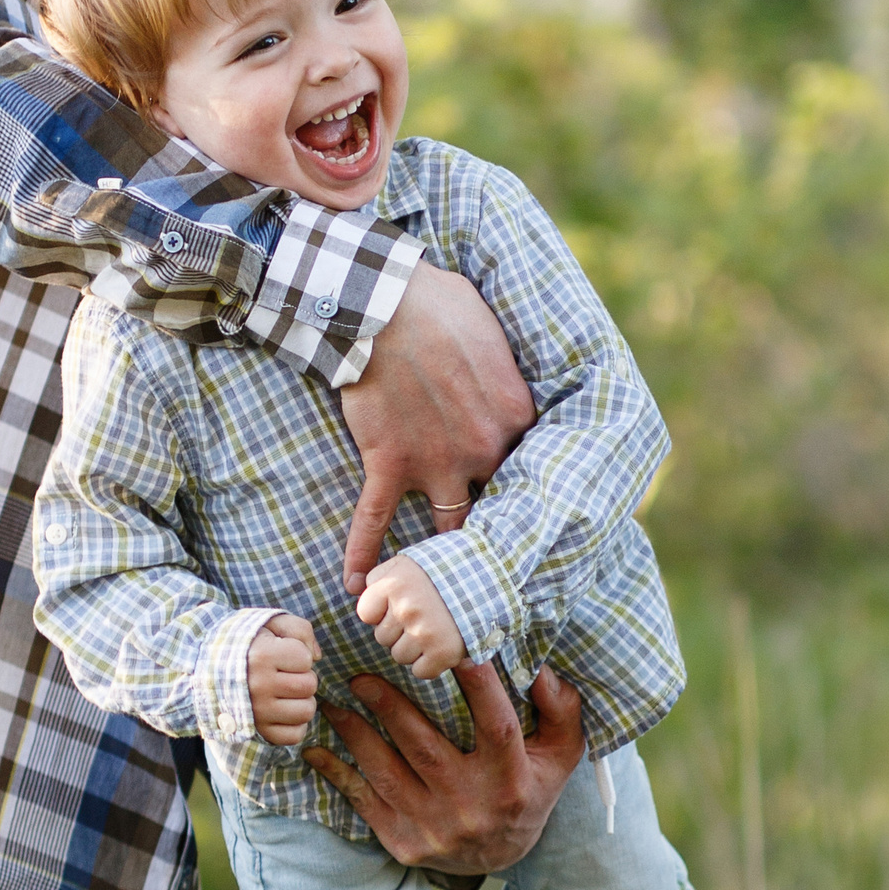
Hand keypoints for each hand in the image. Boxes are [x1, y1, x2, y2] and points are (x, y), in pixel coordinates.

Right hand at [246, 612, 320, 747]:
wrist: (206, 671)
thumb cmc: (246, 645)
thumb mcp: (269, 624)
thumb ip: (300, 629)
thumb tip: (317, 657)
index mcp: (261, 656)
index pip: (305, 658)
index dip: (299, 654)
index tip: (282, 654)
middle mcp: (259, 686)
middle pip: (309, 686)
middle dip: (302, 677)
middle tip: (285, 674)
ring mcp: (258, 712)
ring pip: (306, 711)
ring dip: (301, 701)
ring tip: (285, 692)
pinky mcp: (259, 732)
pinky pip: (295, 735)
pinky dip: (294, 724)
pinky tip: (283, 711)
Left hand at [304, 662, 583, 872]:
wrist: (499, 858)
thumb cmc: (528, 788)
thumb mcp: (559, 755)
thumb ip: (560, 710)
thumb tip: (541, 669)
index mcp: (511, 781)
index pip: (497, 727)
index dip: (478, 688)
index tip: (455, 650)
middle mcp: (472, 807)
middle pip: (424, 747)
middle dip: (388, 706)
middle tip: (360, 674)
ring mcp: (434, 828)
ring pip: (386, 772)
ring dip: (354, 734)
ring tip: (333, 703)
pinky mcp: (403, 843)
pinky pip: (364, 802)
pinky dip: (337, 774)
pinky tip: (316, 750)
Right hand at [341, 262, 532, 591]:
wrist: (385, 303)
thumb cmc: (441, 304)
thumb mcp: (495, 331)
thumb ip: (508, 367)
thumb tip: (509, 369)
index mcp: (517, 418)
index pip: (531, 466)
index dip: (522, 481)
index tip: (523, 499)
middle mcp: (483, 451)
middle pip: (496, 505)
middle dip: (492, 529)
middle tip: (492, 559)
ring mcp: (434, 463)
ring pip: (447, 525)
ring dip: (442, 553)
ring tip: (437, 584)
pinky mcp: (388, 464)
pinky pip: (373, 521)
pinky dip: (362, 555)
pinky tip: (357, 587)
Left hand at [354, 557, 466, 680]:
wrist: (494, 579)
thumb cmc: (446, 571)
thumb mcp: (408, 562)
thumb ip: (379, 576)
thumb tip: (353, 588)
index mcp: (393, 583)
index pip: (365, 613)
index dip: (381, 612)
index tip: (401, 605)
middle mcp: (406, 607)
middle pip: (382, 637)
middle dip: (399, 631)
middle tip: (424, 616)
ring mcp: (424, 632)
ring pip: (399, 656)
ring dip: (414, 648)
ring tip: (434, 629)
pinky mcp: (443, 653)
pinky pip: (421, 671)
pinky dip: (432, 664)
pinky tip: (443, 645)